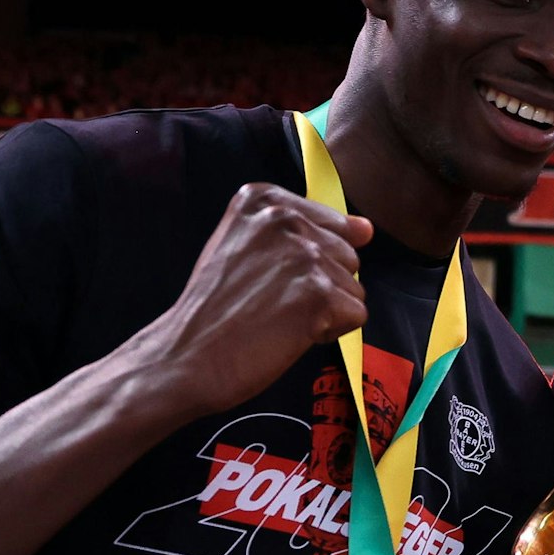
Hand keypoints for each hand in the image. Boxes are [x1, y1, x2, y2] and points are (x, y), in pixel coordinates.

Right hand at [135, 182, 374, 417]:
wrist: (186, 355)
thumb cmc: (215, 309)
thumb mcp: (245, 246)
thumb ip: (305, 231)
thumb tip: (367, 229)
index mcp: (263, 199)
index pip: (331, 226)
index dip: (307, 262)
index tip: (267, 276)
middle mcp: (285, 218)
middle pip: (347, 255)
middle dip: (320, 285)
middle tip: (270, 302)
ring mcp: (304, 254)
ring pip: (353, 287)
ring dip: (324, 311)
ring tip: (277, 317)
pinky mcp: (319, 293)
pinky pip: (355, 315)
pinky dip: (328, 332)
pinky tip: (289, 334)